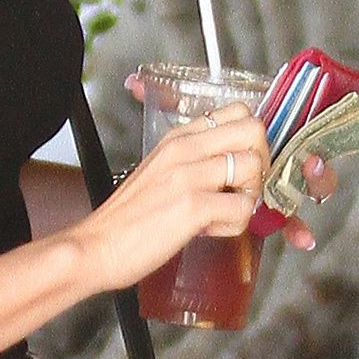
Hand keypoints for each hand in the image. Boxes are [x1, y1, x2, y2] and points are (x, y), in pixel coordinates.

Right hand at [77, 110, 271, 291]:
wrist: (95, 246)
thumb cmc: (127, 219)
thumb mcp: (159, 172)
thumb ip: (191, 162)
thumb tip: (229, 169)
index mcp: (178, 138)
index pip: (236, 112)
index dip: (251, 141)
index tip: (242, 167)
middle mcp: (185, 148)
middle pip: (254, 129)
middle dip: (262, 162)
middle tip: (244, 189)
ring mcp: (189, 176)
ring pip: (253, 167)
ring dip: (250, 196)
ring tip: (223, 213)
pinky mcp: (193, 207)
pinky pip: (242, 209)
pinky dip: (234, 226)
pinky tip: (209, 231)